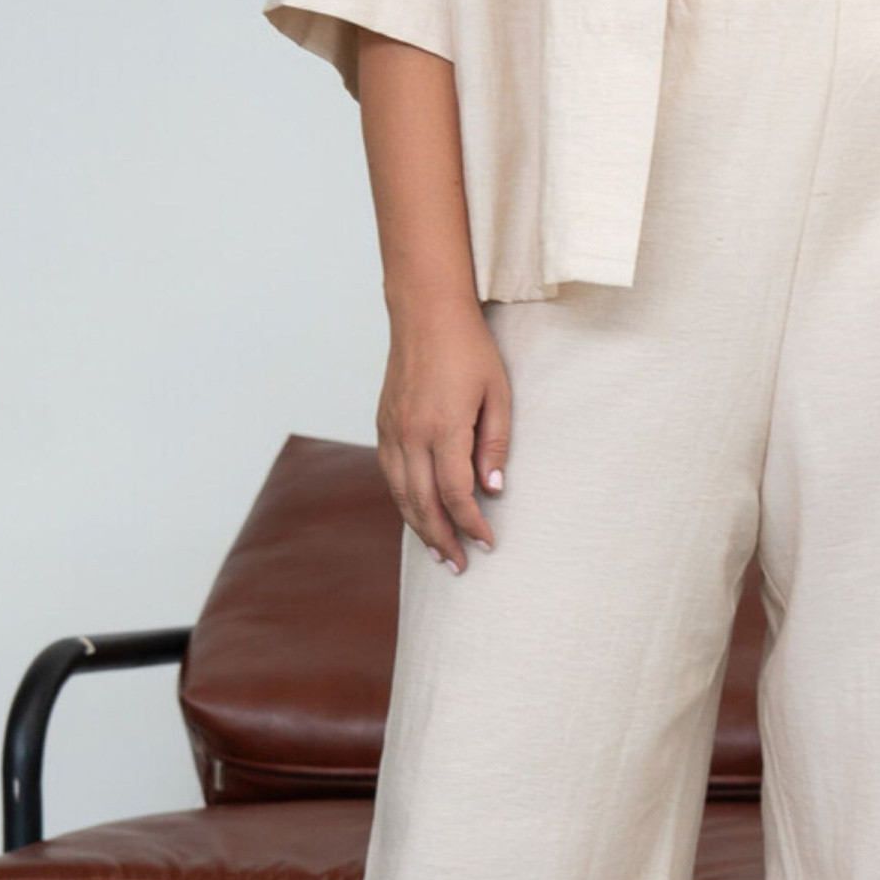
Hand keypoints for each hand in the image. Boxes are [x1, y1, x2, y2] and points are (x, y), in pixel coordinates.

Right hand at [377, 299, 511, 577]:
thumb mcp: (497, 394)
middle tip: (458, 567)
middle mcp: (410, 434)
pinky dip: (403, 500)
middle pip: (423, 503)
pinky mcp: (382, 424)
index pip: (456, 494)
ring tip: (436, 552)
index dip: (471, 524)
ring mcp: (391, 430)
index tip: (487, 543)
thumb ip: (495, 444)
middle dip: (441, 539)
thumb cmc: (470, 349)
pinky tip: (416, 513)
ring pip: (401, 494)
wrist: (425, 313)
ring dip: (418, 527)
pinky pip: (390, 474)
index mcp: (443, 428)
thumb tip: (492, 490)